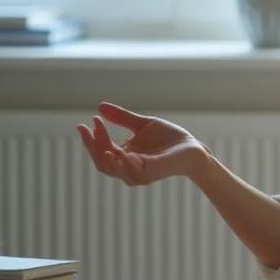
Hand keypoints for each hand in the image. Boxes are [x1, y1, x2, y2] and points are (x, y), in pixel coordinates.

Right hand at [75, 103, 207, 185]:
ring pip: (114, 169)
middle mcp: (128, 168)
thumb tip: (99, 106)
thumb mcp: (142, 124)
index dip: (91, 138)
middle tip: (86, 127)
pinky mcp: (152, 173)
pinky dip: (125, 162)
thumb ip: (122, 118)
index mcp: (124, 157)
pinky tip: (119, 151)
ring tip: (98, 136)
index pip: (101, 151)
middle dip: (92, 145)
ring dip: (104, 153)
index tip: (86, 122)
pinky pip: (135, 171)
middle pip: (102, 162)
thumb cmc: (168, 138)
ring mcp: (139, 173)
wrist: (192, 147)